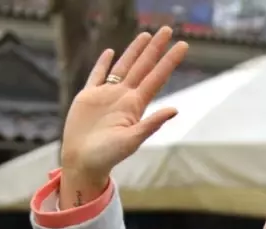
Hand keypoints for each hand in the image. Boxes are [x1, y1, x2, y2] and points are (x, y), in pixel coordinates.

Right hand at [59, 28, 187, 193]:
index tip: (183, 46)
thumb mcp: (132, 140)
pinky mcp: (88, 96)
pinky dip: (103, 63)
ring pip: (123, 67)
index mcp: (135, 106)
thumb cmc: (107, 156)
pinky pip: (97, 75)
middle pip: (143, 66)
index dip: (169, 61)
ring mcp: (106, 95)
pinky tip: (111, 53)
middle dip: (155, 49)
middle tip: (167, 30)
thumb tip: (174, 110)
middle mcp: (123, 97)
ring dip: (135, 51)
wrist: (82, 161)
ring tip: (146, 36)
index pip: (157, 77)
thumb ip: (151, 124)